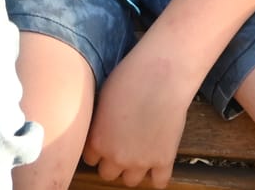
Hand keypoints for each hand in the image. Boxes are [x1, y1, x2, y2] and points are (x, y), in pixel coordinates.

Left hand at [83, 42, 193, 187]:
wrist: (161, 76)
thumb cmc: (129, 78)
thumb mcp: (102, 99)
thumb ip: (99, 124)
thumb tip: (102, 131)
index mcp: (97, 141)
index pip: (90, 159)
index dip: (98, 148)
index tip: (105, 139)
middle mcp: (116, 156)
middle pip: (108, 174)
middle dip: (113, 161)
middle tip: (122, 145)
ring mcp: (141, 161)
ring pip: (130, 181)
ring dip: (133, 169)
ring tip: (139, 152)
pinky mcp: (164, 160)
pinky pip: (159, 182)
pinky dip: (158, 175)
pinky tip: (158, 160)